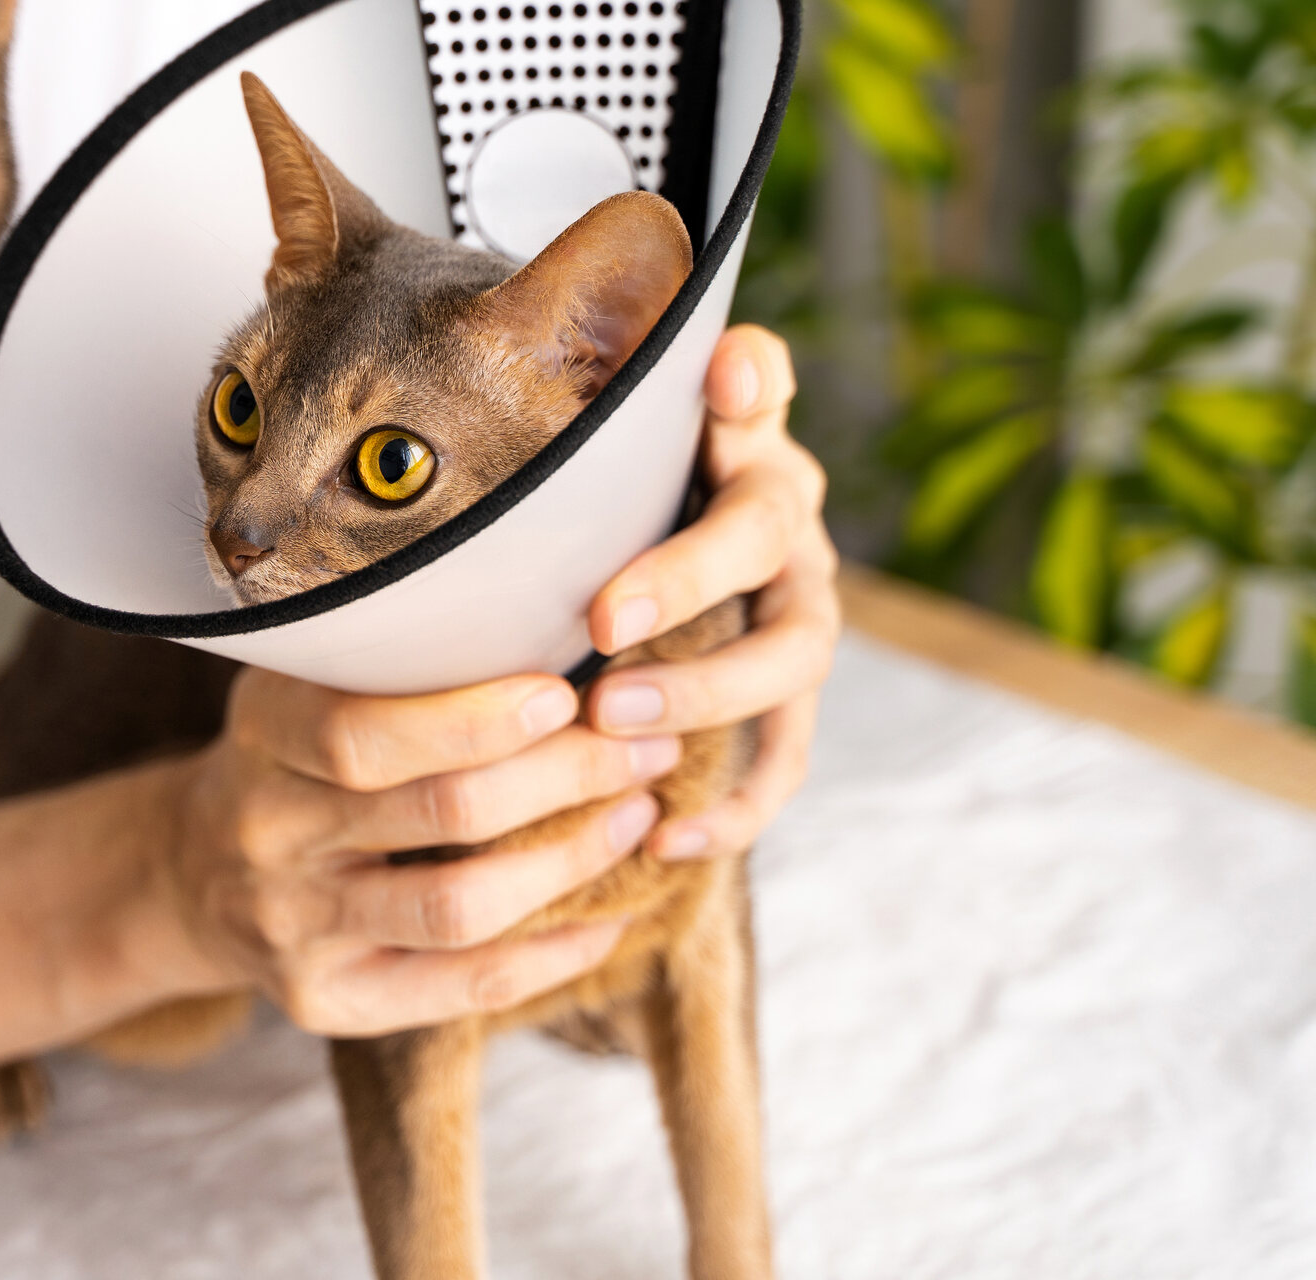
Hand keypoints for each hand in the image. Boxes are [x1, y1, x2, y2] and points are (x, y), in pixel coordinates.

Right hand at [158, 669, 681, 1036]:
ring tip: (636, 819)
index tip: (568, 693)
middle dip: (563, 778)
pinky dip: (549, 956)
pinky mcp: (326, 1001)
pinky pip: (460, 988)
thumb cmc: (291, 757)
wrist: (192, 875)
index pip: (363, 732)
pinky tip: (607, 919)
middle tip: (646, 748)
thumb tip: (555, 617)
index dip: (476, 718)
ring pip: (458, 907)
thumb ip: (392, 663)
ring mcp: (292, 928)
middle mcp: (267, 835)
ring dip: (570, 862)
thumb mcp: (305, 686)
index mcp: (261, 736)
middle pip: (436, 814)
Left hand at [584, 325, 838, 859]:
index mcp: (741, 446)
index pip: (762, 393)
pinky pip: (786, 758)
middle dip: (687, 581)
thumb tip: (667, 326)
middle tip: (602, 623)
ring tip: (617, 720)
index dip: (752, 384)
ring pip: (790, 657)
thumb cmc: (605, 506)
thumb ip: (615, 397)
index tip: (724, 374)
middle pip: (765, 540)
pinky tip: (668, 841)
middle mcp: (784, 523)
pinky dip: (737, 803)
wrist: (643, 593)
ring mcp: (797, 615)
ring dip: (706, 692)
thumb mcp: (601, 448)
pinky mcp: (788, 702)